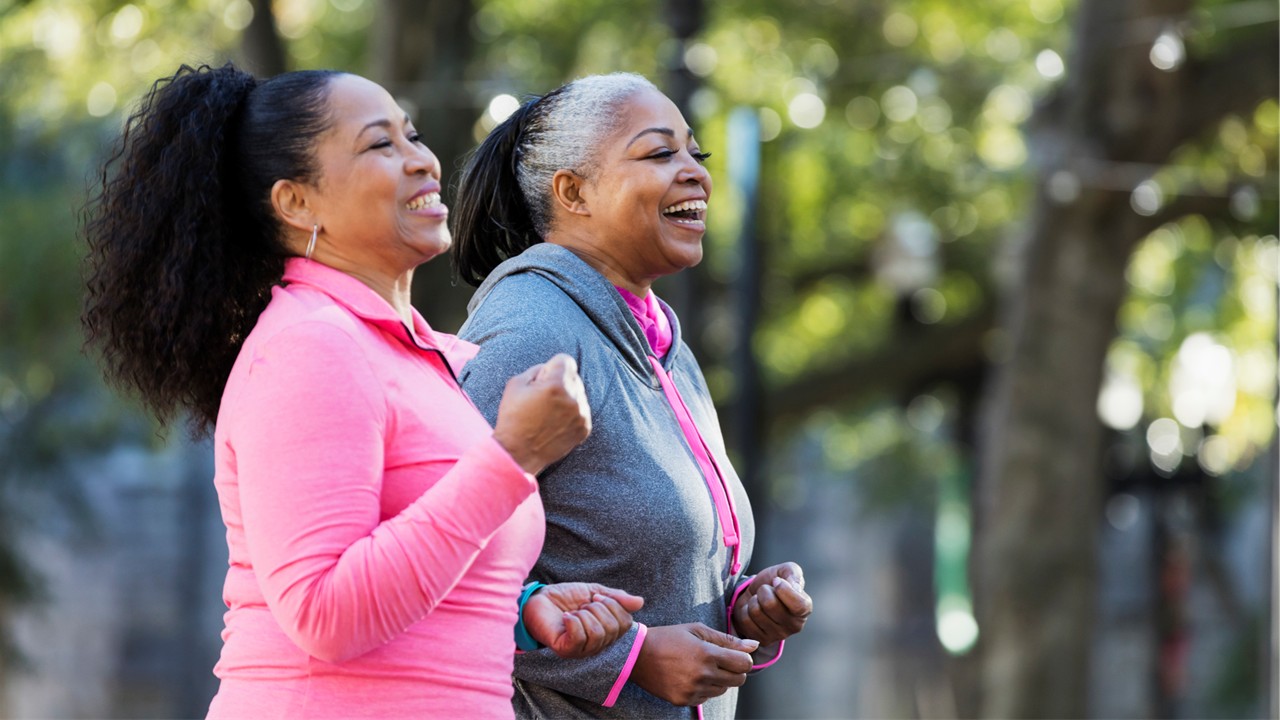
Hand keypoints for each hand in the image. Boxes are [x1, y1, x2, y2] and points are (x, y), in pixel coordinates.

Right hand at [492, 354, 590, 473]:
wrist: (518, 453)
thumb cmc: (513, 417)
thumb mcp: (516, 384)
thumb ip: (537, 369)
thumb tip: (550, 367)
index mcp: (556, 384)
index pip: (566, 360)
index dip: (551, 367)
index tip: (543, 380)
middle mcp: (573, 398)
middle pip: (573, 377)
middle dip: (560, 383)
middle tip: (542, 400)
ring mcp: (581, 414)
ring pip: (579, 394)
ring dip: (567, 398)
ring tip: (548, 414)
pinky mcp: (584, 428)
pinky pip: (582, 411)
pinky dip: (571, 414)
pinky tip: (555, 423)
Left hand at [523, 583, 643, 658]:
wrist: (539, 598)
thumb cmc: (565, 597)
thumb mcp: (594, 591)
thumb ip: (616, 598)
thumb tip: (640, 602)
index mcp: (607, 630)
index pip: (625, 623)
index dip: (613, 605)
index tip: (595, 597)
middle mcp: (597, 643)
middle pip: (612, 628)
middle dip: (597, 608)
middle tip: (581, 605)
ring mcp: (582, 649)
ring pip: (597, 633)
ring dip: (584, 615)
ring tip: (573, 613)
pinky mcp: (566, 650)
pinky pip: (579, 638)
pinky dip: (573, 622)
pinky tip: (565, 617)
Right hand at [630, 623, 758, 706]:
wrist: (637, 655)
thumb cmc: (669, 638)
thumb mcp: (697, 630)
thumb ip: (727, 639)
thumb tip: (754, 645)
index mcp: (707, 654)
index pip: (744, 664)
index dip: (743, 658)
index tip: (735, 654)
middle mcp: (702, 674)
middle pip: (739, 680)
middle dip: (735, 670)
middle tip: (719, 660)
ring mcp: (692, 690)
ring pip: (723, 689)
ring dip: (719, 679)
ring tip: (701, 666)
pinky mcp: (684, 700)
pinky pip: (707, 697)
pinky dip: (705, 688)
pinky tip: (690, 676)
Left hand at [732, 562, 812, 646]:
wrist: (756, 593)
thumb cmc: (774, 582)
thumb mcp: (786, 570)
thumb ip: (793, 573)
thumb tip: (794, 587)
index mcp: (805, 609)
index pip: (798, 605)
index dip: (783, 589)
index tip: (776, 581)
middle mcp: (795, 626)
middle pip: (770, 604)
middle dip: (763, 591)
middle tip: (766, 590)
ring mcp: (778, 635)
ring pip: (756, 612)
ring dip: (754, 600)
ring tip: (759, 600)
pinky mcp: (761, 640)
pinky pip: (745, 621)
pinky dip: (745, 611)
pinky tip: (752, 611)